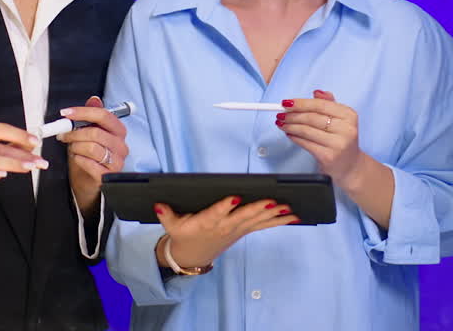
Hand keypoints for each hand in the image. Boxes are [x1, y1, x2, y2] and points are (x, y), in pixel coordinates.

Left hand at [58, 96, 128, 213]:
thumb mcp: (89, 134)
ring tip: (72, 149)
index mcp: (118, 131)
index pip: (104, 115)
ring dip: (76, 147)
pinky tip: (77, 159)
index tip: (65, 113)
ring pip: (92, 147)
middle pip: (96, 132)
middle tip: (63, 135)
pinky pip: (90, 164)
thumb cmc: (89, 157)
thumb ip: (92, 117)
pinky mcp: (110, 176)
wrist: (88, 182)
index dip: (82, 112)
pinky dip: (79, 160)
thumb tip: (94, 99)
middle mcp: (121, 145)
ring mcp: (117, 161)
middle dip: (74, 133)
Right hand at [153, 195, 298, 268]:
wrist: (192, 256)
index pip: (215, 213)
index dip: (224, 206)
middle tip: (274, 201)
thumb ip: (165, 213)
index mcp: (206, 222)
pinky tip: (293, 215)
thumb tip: (158, 203)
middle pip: (243, 217)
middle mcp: (224, 226)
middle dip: (259, 209)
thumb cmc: (183, 234)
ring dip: (274, 215)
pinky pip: (263, 225)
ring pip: (257, 221)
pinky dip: (278, 220)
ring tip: (289, 207)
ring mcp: (236, 229)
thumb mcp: (170, 225)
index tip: (234, 197)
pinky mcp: (244, 230)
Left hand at [277, 89, 369, 188]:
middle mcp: (346, 129)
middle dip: (292, 115)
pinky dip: (294, 137)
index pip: (320, 105)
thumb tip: (316, 92)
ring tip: (281, 123)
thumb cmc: (341, 139)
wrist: (350, 165)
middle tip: (280, 114)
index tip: (286, 103)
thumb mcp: (340, 119)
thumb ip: (328, 103)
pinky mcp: (329, 156)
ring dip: (290, 126)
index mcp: (349, 115)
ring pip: (306, 130)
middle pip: (312, 117)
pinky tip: (289, 134)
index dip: (301, 103)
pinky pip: (305, 143)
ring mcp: (338, 144)